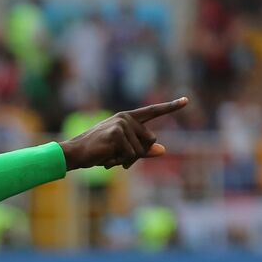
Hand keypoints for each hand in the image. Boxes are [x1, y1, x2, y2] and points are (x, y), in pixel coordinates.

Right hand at [59, 97, 189, 170]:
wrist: (74, 154)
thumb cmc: (96, 152)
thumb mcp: (122, 151)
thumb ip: (143, 150)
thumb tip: (163, 150)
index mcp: (127, 118)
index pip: (152, 112)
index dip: (170, 107)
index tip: (186, 100)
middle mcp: (126, 118)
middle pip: (150, 140)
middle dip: (137, 155)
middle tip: (118, 160)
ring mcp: (122, 124)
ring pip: (140, 150)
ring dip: (126, 160)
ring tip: (109, 158)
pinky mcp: (117, 133)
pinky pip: (130, 154)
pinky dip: (119, 161)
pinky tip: (106, 159)